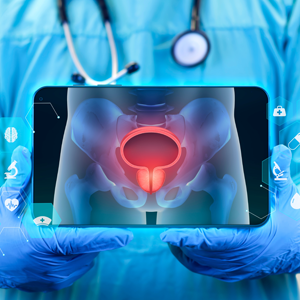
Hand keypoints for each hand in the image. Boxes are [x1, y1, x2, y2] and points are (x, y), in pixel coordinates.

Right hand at [0, 146, 132, 291]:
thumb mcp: (6, 204)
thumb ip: (19, 178)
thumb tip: (23, 152)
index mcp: (38, 242)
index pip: (80, 239)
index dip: (105, 237)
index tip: (126, 235)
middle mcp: (46, 264)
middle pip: (86, 250)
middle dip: (94, 238)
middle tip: (90, 223)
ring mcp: (48, 278)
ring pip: (83, 262)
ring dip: (85, 248)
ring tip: (76, 235)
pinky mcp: (48, 284)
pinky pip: (74, 272)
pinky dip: (77, 259)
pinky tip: (68, 249)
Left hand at [161, 145, 299, 280]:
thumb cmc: (295, 227)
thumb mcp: (290, 199)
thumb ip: (281, 175)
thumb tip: (281, 149)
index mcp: (251, 240)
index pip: (213, 240)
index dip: (189, 238)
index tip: (168, 234)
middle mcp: (242, 258)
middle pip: (203, 253)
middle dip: (181, 244)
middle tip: (165, 233)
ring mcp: (239, 268)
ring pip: (204, 265)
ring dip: (186, 253)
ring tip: (172, 241)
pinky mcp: (239, 272)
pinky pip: (211, 272)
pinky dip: (196, 264)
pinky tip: (187, 255)